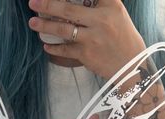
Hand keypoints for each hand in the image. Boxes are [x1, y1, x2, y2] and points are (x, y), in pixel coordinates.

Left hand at [28, 0, 145, 79]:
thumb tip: (77, 1)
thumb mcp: (117, 14)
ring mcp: (92, 38)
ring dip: (45, 25)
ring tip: (32, 23)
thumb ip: (100, 4)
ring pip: (63, 29)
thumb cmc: (123, 38)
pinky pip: (65, 49)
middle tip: (33, 2)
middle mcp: (101, 19)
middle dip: (47, 4)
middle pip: (68, 9)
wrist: (131, 66)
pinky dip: (54, 47)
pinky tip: (46, 45)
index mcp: (111, 5)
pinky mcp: (86, 55)